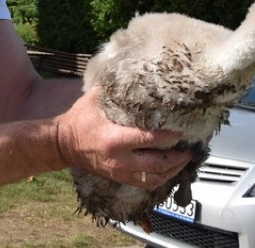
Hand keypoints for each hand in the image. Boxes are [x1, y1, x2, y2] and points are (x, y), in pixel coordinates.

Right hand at [55, 87, 191, 190]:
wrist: (62, 143)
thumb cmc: (80, 118)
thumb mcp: (96, 98)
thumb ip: (116, 88)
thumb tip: (133, 70)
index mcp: (116, 139)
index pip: (150, 139)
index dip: (171, 136)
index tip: (184, 130)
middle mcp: (120, 160)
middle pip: (159, 164)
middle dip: (179, 157)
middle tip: (191, 148)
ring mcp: (120, 172)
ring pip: (155, 179)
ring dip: (174, 171)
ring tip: (185, 160)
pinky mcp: (119, 178)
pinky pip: (146, 184)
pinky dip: (161, 179)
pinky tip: (170, 170)